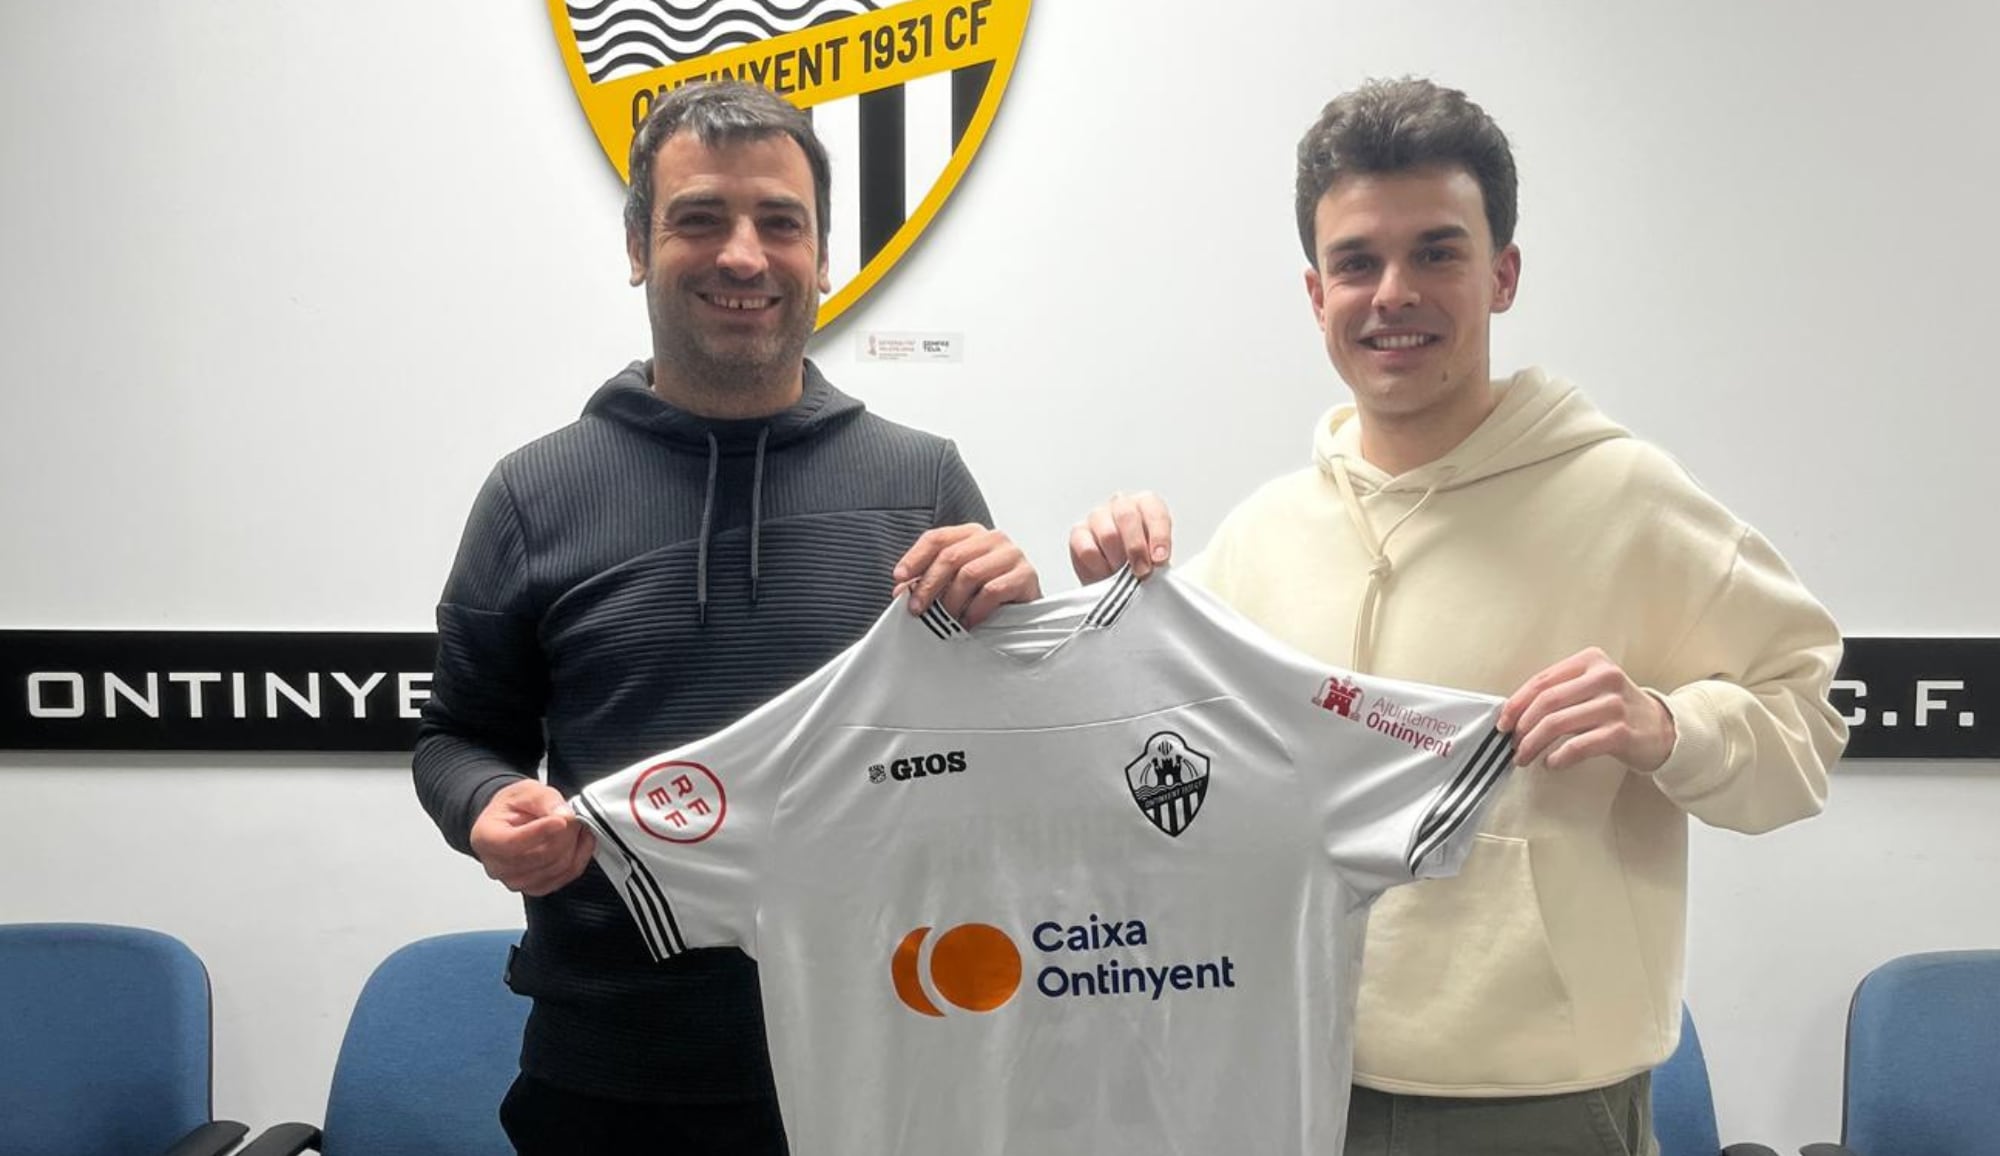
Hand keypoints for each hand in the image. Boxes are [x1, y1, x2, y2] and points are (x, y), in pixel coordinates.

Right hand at [470, 779, 596, 895]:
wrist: (511, 820)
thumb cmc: (513, 807)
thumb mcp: (526, 790)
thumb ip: (544, 799)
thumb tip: (563, 814)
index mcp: (485, 837)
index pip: (513, 842)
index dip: (541, 832)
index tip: (562, 820)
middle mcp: (496, 864)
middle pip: (539, 856)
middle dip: (564, 834)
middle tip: (573, 816)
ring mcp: (514, 880)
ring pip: (556, 868)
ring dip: (573, 845)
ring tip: (574, 826)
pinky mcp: (535, 887)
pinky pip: (565, 877)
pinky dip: (578, 858)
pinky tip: (578, 841)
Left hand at [892, 524, 1040, 627]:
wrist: (1025, 611)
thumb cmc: (987, 596)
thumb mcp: (953, 585)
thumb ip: (927, 583)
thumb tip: (901, 591)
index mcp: (971, 534)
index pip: (936, 538)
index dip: (914, 558)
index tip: (899, 578)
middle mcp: (992, 538)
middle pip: (950, 556)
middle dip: (929, 585)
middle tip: (918, 608)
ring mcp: (1011, 554)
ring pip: (969, 573)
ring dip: (953, 601)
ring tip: (947, 619)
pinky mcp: (1026, 574)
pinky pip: (993, 590)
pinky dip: (975, 609)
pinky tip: (969, 622)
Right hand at [1068, 490, 1173, 582]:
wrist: (1120, 582)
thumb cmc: (1142, 564)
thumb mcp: (1157, 559)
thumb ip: (1158, 556)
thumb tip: (1157, 562)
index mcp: (1147, 505)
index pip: (1155, 511)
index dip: (1159, 536)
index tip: (1159, 558)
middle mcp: (1122, 505)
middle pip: (1127, 516)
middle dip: (1136, 548)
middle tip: (1142, 571)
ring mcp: (1098, 517)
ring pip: (1107, 534)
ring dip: (1118, 560)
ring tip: (1123, 576)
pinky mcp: (1079, 534)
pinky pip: (1087, 549)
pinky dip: (1099, 566)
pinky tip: (1106, 575)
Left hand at [1499, 647, 1676, 771]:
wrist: (1663, 730)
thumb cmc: (1617, 709)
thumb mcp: (1591, 688)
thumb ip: (1559, 693)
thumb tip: (1514, 714)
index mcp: (1591, 660)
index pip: (1542, 681)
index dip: (1516, 703)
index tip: (1503, 722)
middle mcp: (1604, 677)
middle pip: (1546, 702)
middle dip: (1522, 726)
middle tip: (1512, 744)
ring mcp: (1614, 705)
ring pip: (1557, 724)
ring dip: (1533, 744)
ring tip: (1524, 757)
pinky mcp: (1621, 732)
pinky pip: (1577, 746)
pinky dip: (1558, 757)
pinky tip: (1550, 764)